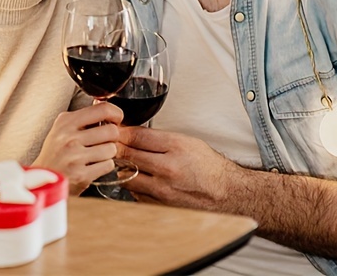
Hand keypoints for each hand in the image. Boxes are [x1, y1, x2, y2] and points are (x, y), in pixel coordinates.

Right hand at [32, 102, 123, 195]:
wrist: (41, 180)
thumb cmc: (54, 155)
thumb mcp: (62, 129)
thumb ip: (82, 118)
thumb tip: (105, 107)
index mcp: (66, 122)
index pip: (102, 109)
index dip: (116, 113)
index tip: (117, 119)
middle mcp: (69, 138)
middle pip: (111, 130)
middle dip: (113, 137)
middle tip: (106, 141)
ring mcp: (75, 157)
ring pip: (111, 149)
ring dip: (108, 153)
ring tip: (97, 155)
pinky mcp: (81, 175)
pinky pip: (108, 165)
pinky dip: (105, 166)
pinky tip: (94, 166)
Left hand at [120, 126, 239, 210]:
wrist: (225, 192)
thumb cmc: (208, 166)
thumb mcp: (187, 141)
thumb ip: (160, 139)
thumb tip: (134, 135)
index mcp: (176, 147)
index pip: (137, 136)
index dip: (122, 132)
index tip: (114, 130)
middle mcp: (167, 168)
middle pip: (129, 155)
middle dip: (117, 148)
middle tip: (110, 144)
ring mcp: (163, 190)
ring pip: (128, 176)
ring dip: (123, 168)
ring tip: (124, 162)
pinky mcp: (161, 206)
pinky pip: (136, 194)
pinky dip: (134, 186)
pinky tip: (139, 179)